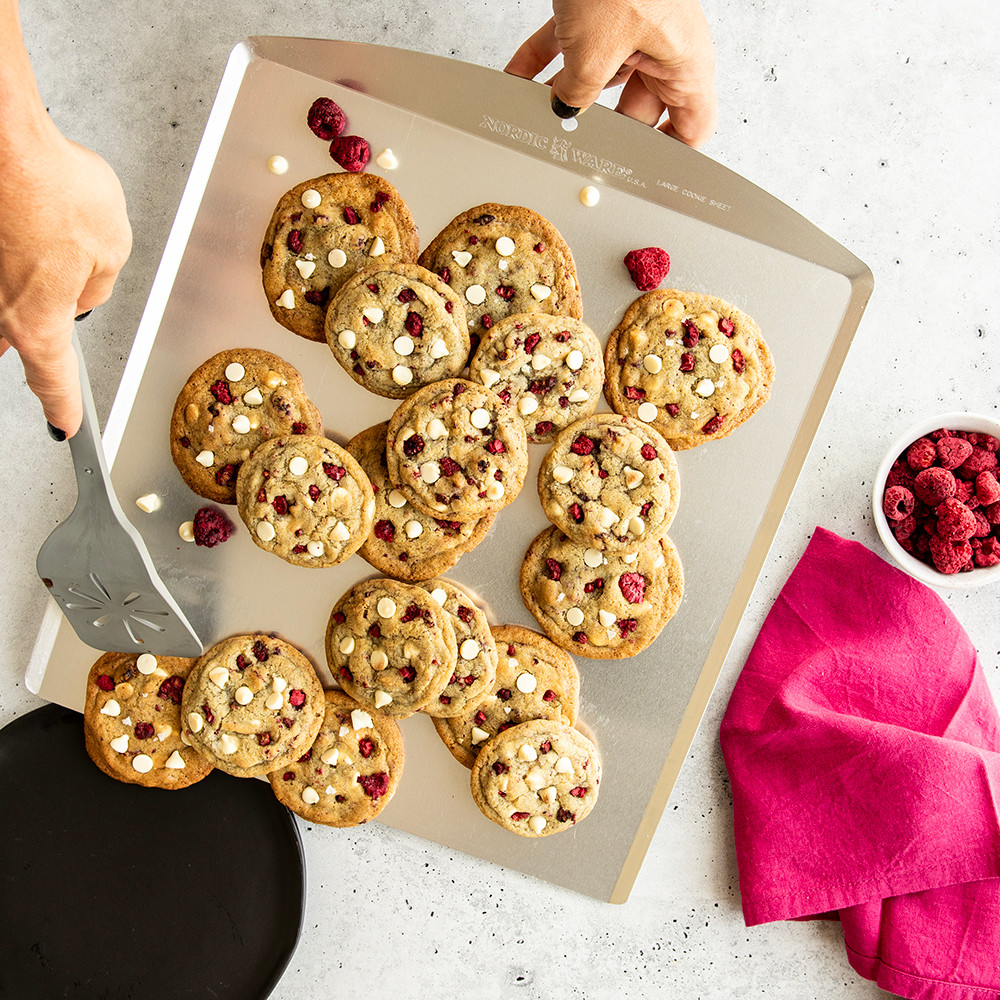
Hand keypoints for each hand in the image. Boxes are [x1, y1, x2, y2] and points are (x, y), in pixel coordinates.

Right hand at [0, 125, 131, 437]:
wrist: (1, 136)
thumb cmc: (49, 185)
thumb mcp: (111, 248)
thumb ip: (99, 285)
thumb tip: (84, 292)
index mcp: (37, 321)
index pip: (52, 380)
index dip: (61, 407)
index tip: (66, 425)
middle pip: (17, 344)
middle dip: (34, 350)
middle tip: (49, 364)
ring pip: (2, 305)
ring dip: (21, 295)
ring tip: (41, 266)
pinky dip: (11, 263)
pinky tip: (23, 236)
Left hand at [506, 0, 717, 146]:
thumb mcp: (595, 53)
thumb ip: (579, 96)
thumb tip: (564, 113)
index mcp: (685, 63)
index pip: (692, 127)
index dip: (671, 159)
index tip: (646, 179)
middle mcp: (664, 48)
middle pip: (637, 110)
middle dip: (602, 129)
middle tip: (579, 153)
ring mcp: (632, 28)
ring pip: (600, 78)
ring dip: (565, 96)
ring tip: (537, 119)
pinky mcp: (600, 11)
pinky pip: (572, 48)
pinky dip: (543, 63)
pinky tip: (515, 80)